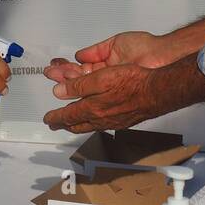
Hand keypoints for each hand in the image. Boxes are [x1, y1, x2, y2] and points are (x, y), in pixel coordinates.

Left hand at [43, 64, 165, 133]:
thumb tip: (59, 91)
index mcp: (92, 109)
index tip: (47, 119)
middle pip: (77, 125)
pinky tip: (96, 120)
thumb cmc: (132, 82)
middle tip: (55, 124)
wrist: (157, 92)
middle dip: (64, 124)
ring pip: (89, 126)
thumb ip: (78, 86)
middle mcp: (101, 119)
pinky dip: (92, 123)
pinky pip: (101, 125)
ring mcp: (113, 122)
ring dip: (77, 124)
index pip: (68, 115)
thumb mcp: (100, 78)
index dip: (55, 117)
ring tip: (71, 123)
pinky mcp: (123, 121)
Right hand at [44, 31, 173, 91]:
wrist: (162, 57)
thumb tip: (79, 55)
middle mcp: (107, 80)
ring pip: (83, 89)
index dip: (67, 68)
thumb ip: (96, 50)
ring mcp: (110, 88)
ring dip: (66, 83)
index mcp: (106, 66)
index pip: (81, 69)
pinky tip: (68, 88)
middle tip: (49, 73)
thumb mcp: (114, 44)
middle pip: (79, 80)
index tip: (54, 66)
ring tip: (53, 78)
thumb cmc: (145, 49)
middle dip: (62, 76)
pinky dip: (80, 92)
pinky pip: (93, 96)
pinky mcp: (115, 95)